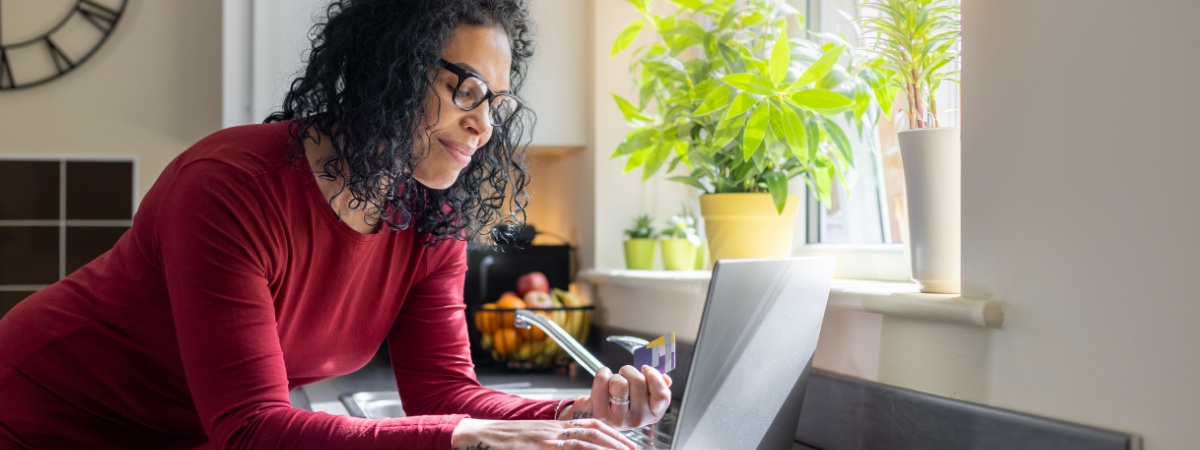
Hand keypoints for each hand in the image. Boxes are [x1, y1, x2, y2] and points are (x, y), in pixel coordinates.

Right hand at [450, 418, 634, 449]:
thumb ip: (554, 442)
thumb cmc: (504, 442)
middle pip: (592, 432)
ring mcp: (544, 440)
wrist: (475, 437)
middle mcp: (552, 431)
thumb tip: (572, 446)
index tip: (629, 443)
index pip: (591, 424)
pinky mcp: (536, 448)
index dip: (613, 433)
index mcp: (554, 427)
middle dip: (617, 443)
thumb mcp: (535, 438)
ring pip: (582, 443)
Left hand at [561, 365, 672, 430]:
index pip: (662, 395)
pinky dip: (602, 373)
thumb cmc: (622, 402)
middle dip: (630, 371)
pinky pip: (602, 380)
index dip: (654, 377)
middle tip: (625, 374)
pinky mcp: (601, 413)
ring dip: (616, 375)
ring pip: (620, 382)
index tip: (646, 369)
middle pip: (638, 382)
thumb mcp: (643, 397)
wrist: (597, 414)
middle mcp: (637, 419)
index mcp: (653, 414)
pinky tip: (603, 381)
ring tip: (614, 382)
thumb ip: (657, 386)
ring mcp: (619, 419)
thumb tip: (665, 378)